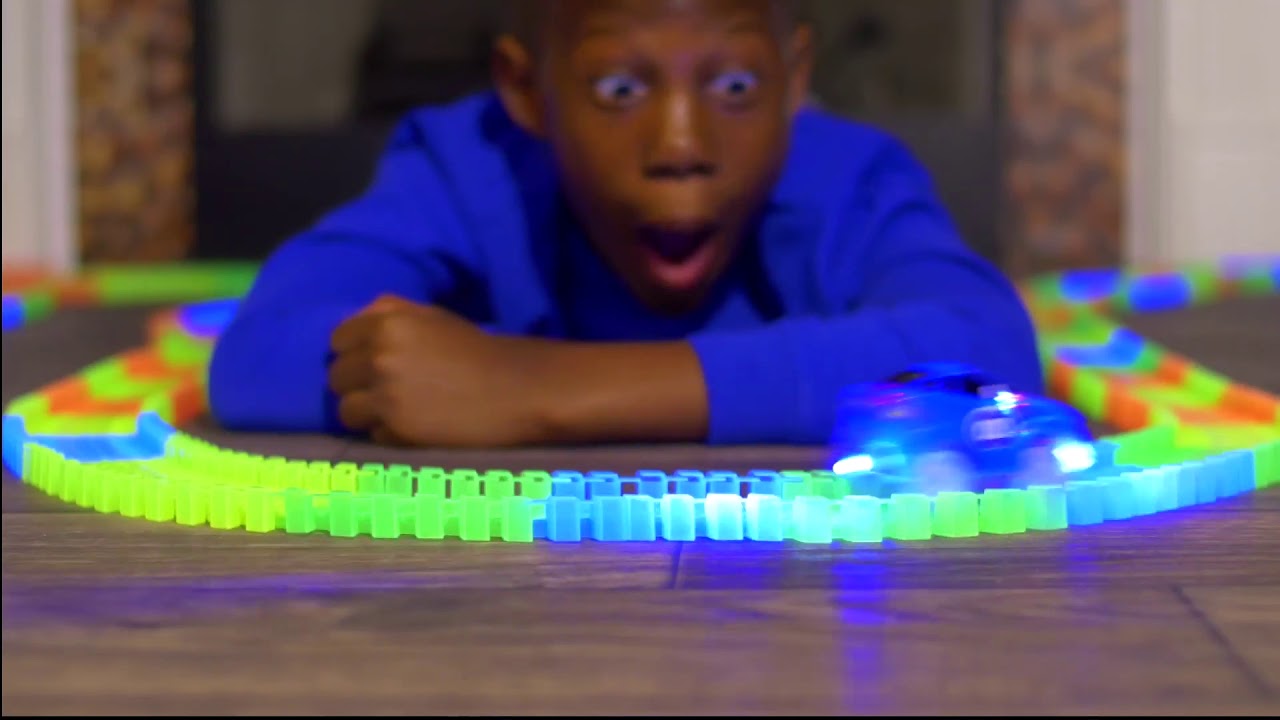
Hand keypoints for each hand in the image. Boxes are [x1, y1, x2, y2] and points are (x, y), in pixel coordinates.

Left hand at [327, 295, 554, 446]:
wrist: (517, 389)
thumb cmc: (477, 350)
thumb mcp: (434, 317)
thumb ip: (391, 312)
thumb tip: (357, 319)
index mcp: (387, 323)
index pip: (338, 340)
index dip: (352, 353)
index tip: (370, 364)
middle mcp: (379, 357)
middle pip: (336, 378)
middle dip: (357, 385)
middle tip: (385, 391)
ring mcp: (387, 396)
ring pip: (346, 411)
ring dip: (367, 413)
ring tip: (396, 413)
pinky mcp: (398, 430)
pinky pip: (373, 435)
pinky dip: (389, 434)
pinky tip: (416, 427)